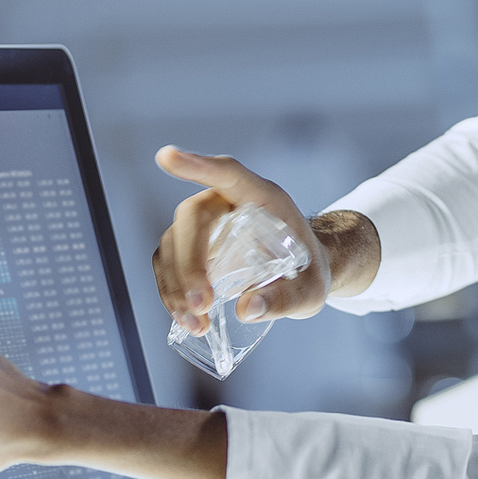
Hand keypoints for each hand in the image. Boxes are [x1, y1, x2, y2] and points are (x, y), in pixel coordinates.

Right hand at [152, 146, 378, 333]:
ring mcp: (204, 226)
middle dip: (191, 261)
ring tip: (196, 322)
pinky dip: (172, 294)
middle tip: (204, 303)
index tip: (167, 156)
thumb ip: (286, 298)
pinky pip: (168, 266)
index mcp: (262, 197)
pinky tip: (187, 319)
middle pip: (193, 218)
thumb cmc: (308, 271)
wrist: (302, 274)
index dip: (197, 165)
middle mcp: (226, 203)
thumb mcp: (310, 289)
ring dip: (176, 285)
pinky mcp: (190, 250)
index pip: (227, 173)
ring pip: (172, 244)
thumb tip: (247, 309)